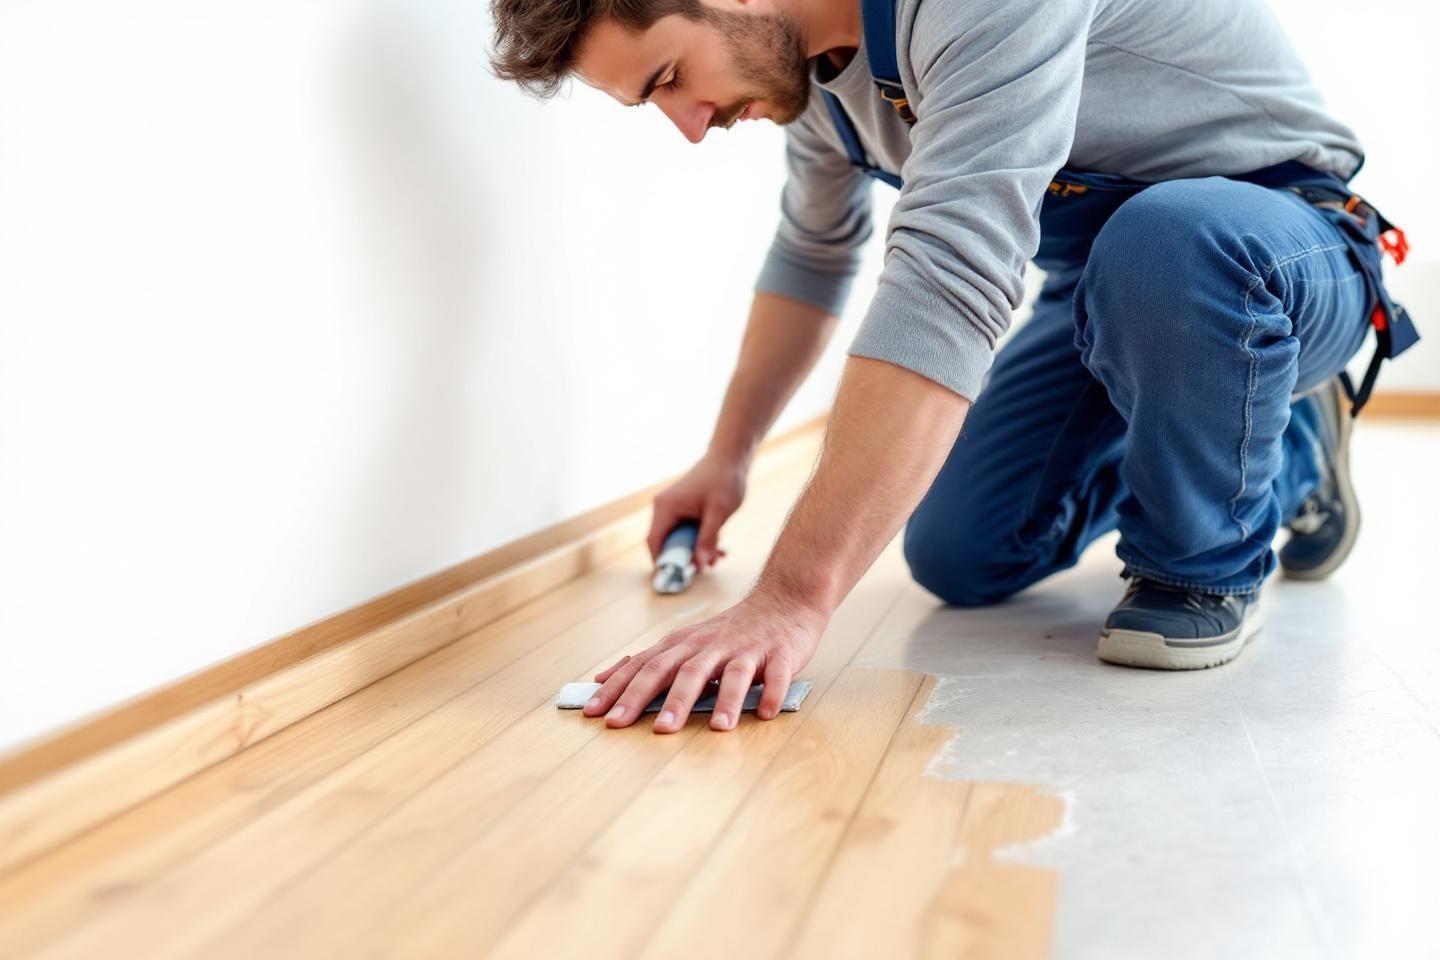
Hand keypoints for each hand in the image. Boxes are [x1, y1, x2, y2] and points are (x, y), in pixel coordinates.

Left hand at [582, 588, 828, 732]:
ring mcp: (746, 650)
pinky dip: (772, 693)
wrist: (783, 599)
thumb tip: (602, 679)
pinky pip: (777, 675)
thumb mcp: (683, 642)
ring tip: (717, 727)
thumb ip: (646, 662)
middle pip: (683, 671)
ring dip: (724, 700)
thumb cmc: (728, 631)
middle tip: (646, 728)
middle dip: (663, 699)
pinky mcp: (779, 655)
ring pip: (731, 674)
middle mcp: (710, 646)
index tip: (596, 714)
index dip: (620, 690)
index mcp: (683, 646)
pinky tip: (764, 712)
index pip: (645, 667)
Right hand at [647, 453, 747, 570]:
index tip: (677, 577)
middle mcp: (664, 507)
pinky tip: (719, 546)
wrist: (730, 456)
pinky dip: (699, 540)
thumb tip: (701, 566)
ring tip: (719, 557)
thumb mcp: (718, 513)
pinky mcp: (683, 508)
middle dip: (685, 558)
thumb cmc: (724, 480)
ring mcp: (673, 507)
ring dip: (696, 550)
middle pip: (666, 543)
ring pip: (679, 538)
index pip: (654, 542)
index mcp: (666, 507)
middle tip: (706, 568)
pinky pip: (686, 530)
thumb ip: (708, 540)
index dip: (662, 562)